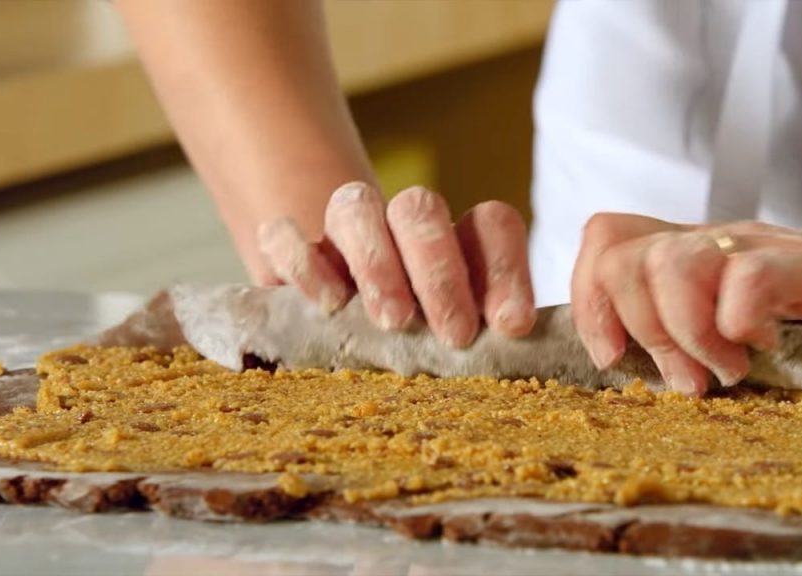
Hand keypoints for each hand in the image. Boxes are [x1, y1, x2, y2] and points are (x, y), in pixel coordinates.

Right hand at [257, 182, 536, 346]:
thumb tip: (517, 335)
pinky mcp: (292, 254)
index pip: (491, 225)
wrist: (349, 351)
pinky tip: (328, 303)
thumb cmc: (428, 354)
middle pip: (419, 208)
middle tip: (454, 334)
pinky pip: (284, 235)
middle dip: (439, 269)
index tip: (511, 325)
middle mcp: (405, 228)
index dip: (507, 269)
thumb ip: (494, 335)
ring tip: (395, 322)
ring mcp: (346, 235)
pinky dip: (304, 262)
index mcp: (462, 244)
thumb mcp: (470, 347)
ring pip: (354, 207)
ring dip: (376, 261)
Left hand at [571, 213, 801, 395]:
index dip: (587, 300)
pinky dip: (739, 323)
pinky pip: (744, 278)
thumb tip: (620, 359)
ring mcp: (762, 246)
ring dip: (687, 334)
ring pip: (671, 266)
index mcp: (694, 252)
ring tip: (728, 369)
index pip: (604, 242)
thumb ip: (683, 326)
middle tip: (687, 379)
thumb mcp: (738, 322)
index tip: (611, 357)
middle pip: (622, 258)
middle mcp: (719, 239)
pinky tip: (765, 345)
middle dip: (639, 332)